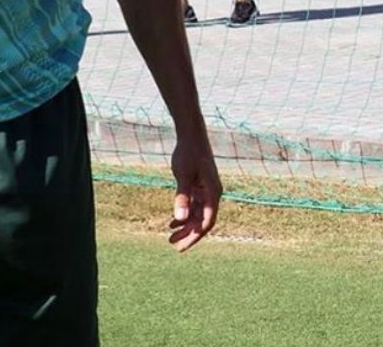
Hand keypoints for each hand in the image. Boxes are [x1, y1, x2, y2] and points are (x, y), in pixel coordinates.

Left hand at [169, 134, 221, 251]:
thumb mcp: (183, 176)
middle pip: (203, 220)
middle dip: (189, 234)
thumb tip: (180, 219)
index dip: (195, 236)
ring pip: (198, 215)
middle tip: (174, 245)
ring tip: (170, 237)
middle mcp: (212, 194)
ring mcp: (206, 190)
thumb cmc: (189, 153)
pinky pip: (194, 206)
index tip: (181, 247)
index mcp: (212, 192)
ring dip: (186, 226)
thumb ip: (182, 197)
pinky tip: (172, 223)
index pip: (207, 221)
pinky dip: (184, 215)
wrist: (191, 136)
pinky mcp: (200, 186)